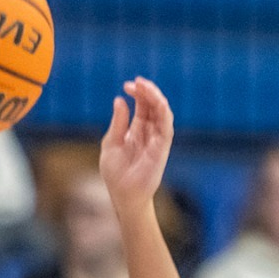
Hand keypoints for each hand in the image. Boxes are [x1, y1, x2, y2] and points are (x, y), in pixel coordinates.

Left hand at [98, 78, 174, 208]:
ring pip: (162, 112)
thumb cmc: (116, 173)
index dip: (138, 93)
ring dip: (156, 98)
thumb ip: (118, 123)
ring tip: (145, 87)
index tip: (127, 85)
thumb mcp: (111, 143)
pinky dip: (164, 114)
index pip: (142, 105)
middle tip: (136, 82)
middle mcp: (149, 132)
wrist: (123, 195)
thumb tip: (120, 100)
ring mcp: (157, 139)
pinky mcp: (162, 148)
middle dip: (147, 91)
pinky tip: (158, 102)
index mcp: (137, 129)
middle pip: (153, 105)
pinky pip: (167, 127)